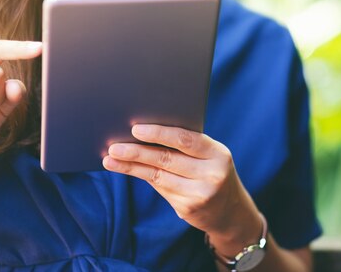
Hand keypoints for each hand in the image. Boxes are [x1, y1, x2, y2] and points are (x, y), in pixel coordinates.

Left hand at [103, 124, 262, 255]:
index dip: (159, 133)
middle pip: (167, 159)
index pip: (185, 139)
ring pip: (158, 175)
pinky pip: (159, 188)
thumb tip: (142, 134)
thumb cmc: (211, 173)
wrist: (230, 212)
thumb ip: (185, 147)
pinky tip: (125, 169)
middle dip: (137, 151)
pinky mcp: (188, 208)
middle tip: (114, 146)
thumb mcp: (209, 157)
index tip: (135, 129)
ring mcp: (200, 194)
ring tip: (110, 159)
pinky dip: (141, 176)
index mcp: (218, 153)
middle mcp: (212, 174)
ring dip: (131, 166)